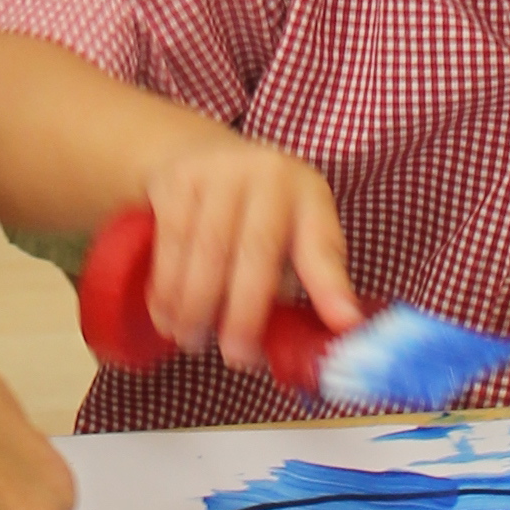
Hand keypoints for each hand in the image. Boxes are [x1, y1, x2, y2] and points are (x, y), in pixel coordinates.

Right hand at [139, 136, 357, 375]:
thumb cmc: (254, 213)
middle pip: (257, 252)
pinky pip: (171, 241)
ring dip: (196, 307)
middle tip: (236, 357)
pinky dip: (166, 287)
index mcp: (308, 194)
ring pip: (207, 250)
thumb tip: (317, 345)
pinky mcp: (177, 179)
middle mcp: (269, 175)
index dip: (331, 287)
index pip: (322, 245)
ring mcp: (220, 171)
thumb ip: (306, 283)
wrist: (199, 153)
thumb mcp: (291, 234)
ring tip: (192, 341)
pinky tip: (166, 315)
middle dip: (244, 314)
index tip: (343, 325)